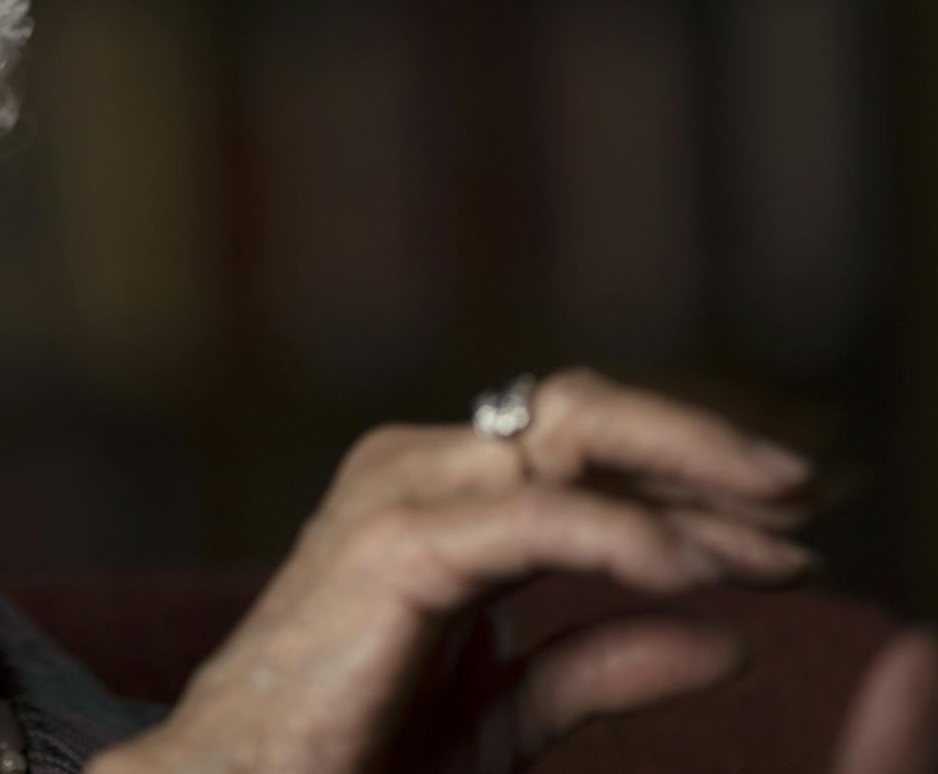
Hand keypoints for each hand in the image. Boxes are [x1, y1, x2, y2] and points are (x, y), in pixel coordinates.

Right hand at [88, 368, 820, 773]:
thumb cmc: (349, 747)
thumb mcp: (503, 706)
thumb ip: (601, 663)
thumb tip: (730, 637)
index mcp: (440, 497)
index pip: (584, 449)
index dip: (692, 479)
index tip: (789, 535)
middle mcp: (417, 470)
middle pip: (584, 413)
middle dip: (703, 445)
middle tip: (804, 495)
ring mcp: (400, 495)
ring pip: (569, 436)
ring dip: (687, 480)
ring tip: (775, 541)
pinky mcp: (394, 546)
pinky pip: (537, 517)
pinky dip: (627, 537)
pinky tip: (693, 574)